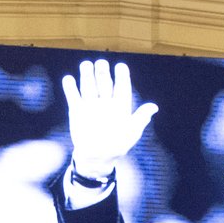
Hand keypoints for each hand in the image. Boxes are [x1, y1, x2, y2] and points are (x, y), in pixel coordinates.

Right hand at [62, 59, 157, 177]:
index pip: (122, 85)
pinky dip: (70, 88)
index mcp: (120, 104)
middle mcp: (106, 101)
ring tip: (86, 65)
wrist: (96, 159)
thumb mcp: (131, 133)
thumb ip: (140, 118)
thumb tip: (154, 107)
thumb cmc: (116, 147)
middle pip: (104, 81)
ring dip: (87, 74)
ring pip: (88, 85)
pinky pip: (73, 96)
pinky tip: (69, 79)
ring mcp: (91, 104)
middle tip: (101, 64)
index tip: (120, 67)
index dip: (122, 75)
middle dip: (102, 72)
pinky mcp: (77, 110)